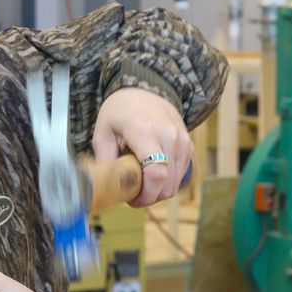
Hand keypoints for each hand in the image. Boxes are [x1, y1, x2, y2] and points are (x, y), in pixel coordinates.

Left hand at [92, 87, 191, 206]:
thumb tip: (106, 187)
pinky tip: (151, 173)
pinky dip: (167, 181)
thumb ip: (105, 160)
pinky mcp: (188, 144)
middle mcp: (169, 135)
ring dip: (159, 190)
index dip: (147, 195)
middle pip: (168, 183)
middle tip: (133, 196)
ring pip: (176, 182)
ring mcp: (182, 140)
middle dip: (150, 197)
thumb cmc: (119, 112)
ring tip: (141, 183)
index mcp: (145, 131)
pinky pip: (180, 174)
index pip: (156, 173)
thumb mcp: (102, 133)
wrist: (144, 91)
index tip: (133, 200)